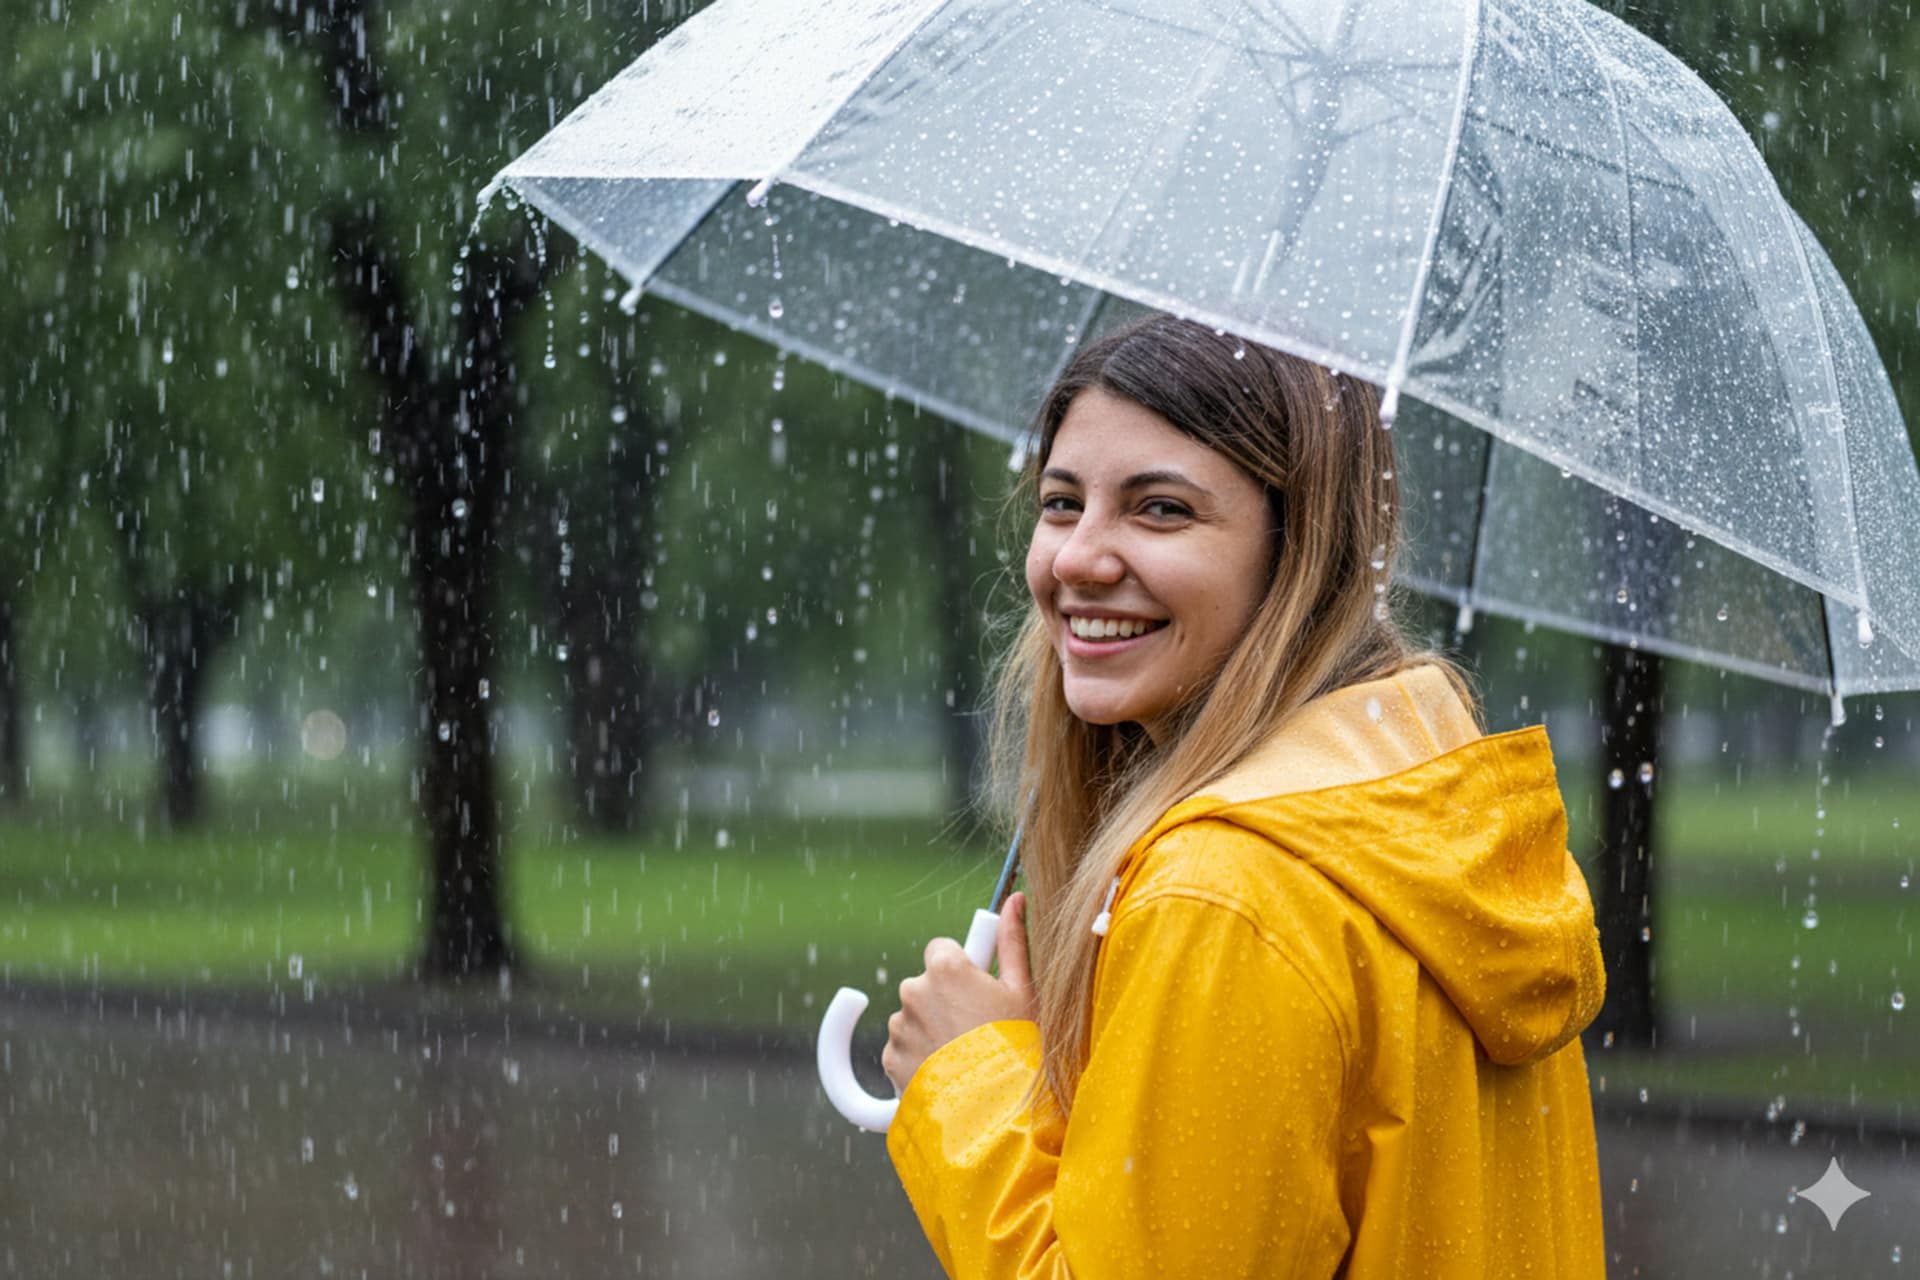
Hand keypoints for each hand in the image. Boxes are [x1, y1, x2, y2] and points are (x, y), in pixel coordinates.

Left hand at [882, 891, 1036, 1092]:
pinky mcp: (890, 1059)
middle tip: (977, 1028)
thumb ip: (1012, 941)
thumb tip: (1015, 899)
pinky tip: (949, 1072)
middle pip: (926, 985)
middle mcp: (914, 990)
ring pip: (913, 1018)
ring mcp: (899, 1026)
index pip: (941, 949)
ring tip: (966, 1056)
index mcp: (945, 967)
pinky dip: (920, 1058)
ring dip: (932, 1030)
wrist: (994, 1111)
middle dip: (945, 1001)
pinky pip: (903, 1049)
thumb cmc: (1018, 1047)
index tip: (977, 988)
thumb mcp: (1023, 991)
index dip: (961, 968)